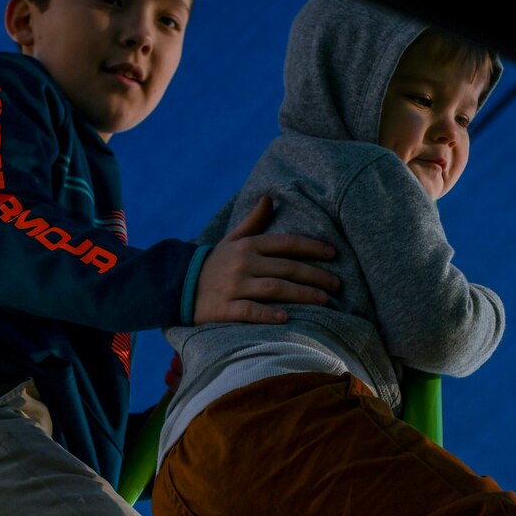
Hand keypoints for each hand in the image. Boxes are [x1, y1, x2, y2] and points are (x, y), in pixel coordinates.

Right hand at [192, 195, 338, 324]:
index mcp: (248, 246)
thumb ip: (253, 221)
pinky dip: (267, 314)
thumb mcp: (231, 240)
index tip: (333, 254)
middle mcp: (243, 263)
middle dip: (315, 275)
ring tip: (323, 300)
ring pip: (274, 288)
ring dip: (301, 294)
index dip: (311, 248)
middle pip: (286, 268)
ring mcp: (233, 286)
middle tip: (337, 284)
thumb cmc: (214, 264)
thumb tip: (269, 198)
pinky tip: (286, 318)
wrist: (179, 286)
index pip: (286, 243)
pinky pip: (249, 311)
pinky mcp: (224, 308)